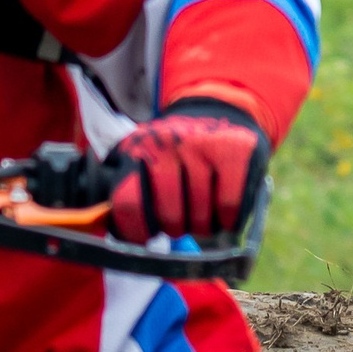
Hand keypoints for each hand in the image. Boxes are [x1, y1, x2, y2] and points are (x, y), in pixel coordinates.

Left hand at [108, 108, 269, 241]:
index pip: (129, 202)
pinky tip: (224, 215)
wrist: (221, 113)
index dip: (136, 231)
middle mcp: (167, 143)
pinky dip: (227, 220)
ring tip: (203, 218)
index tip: (147, 239)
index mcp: (137, 150)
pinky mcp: (234, 149)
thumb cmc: (176, 154)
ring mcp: (202, 144)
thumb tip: (117, 235)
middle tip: (180, 226)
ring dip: (203, 227)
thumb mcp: (144, 162)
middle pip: (169, 215)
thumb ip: (128, 193)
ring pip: (201, 214)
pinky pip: (228, 205)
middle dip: (176, 229)